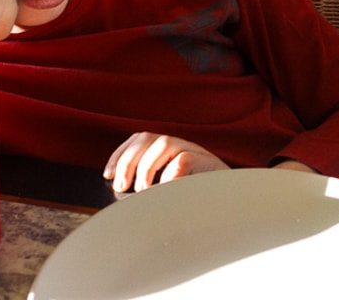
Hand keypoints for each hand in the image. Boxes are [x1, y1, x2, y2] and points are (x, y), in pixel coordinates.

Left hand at [104, 132, 229, 192]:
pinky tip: (164, 191)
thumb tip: (122, 189)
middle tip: (122, 186)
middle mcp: (180, 144)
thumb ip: (151, 183)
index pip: (139, 139)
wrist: (231, 201)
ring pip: (163, 142)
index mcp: (168, 149)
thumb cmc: (198, 197)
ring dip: (147, 168)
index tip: (107, 174)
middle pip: (146, 138)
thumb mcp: (169, 188)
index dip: (120, 154)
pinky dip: (168, 176)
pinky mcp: (205, 162)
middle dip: (128, 161)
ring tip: (144, 190)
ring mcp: (194, 150)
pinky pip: (182, 161)